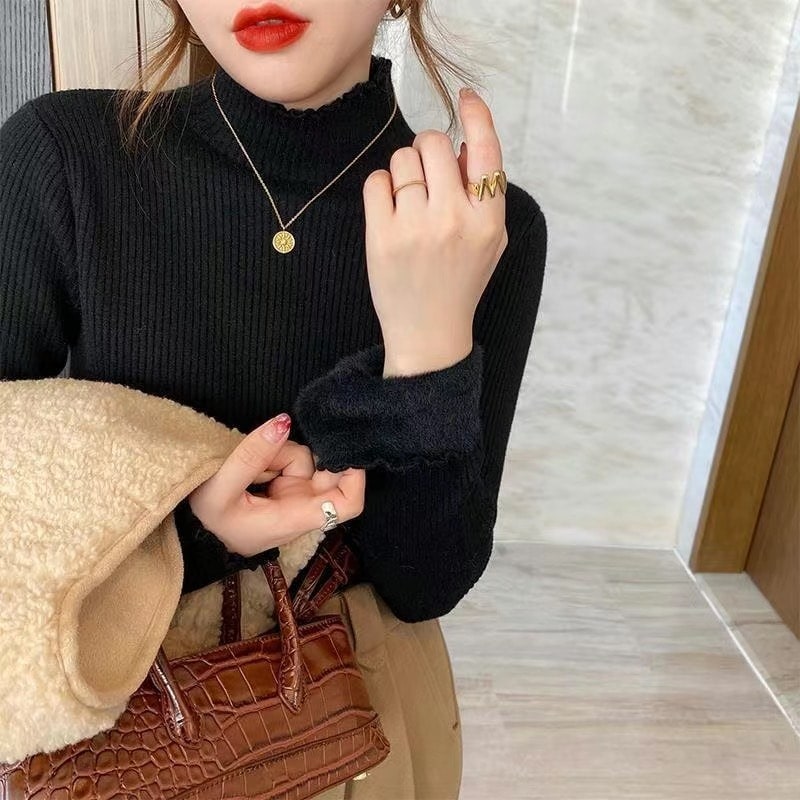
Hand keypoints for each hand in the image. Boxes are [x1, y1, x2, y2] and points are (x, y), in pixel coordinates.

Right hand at [186, 414, 365, 556]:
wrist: (195, 531)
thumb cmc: (208, 520)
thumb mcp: (219, 489)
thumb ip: (252, 454)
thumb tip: (284, 422)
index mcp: (294, 517)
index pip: (347, 505)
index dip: (355, 478)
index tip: (344, 452)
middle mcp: (302, 507)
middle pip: (330, 476)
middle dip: (307, 455)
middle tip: (278, 448)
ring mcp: (295, 494)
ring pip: (305, 460)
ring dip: (279, 453)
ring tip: (252, 465)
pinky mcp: (285, 484)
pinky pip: (289, 457)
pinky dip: (273, 455)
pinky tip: (254, 465)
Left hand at [362, 86, 508, 375]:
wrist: (429, 331)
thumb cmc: (461, 282)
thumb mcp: (492, 241)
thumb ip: (486, 194)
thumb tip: (464, 146)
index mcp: (488, 220)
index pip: (487, 151)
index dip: (477, 115)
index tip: (467, 98)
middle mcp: (453, 219)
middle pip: (434, 144)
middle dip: (429, 149)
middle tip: (428, 172)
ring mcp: (415, 227)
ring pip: (402, 158)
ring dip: (405, 170)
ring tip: (410, 200)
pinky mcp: (381, 236)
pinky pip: (376, 181)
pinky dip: (382, 188)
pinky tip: (391, 211)